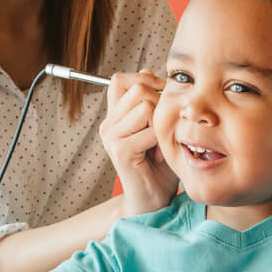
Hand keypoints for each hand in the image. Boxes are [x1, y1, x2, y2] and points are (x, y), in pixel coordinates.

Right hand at [99, 69, 177, 215]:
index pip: (120, 80)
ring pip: (145, 106)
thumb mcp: (157, 127)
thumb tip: (147, 70)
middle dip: (159, 102)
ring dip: (161, 124)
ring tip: (159, 143)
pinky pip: (150, 130)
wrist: (151, 201)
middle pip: (138, 89)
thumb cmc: (158, 166)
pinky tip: (158, 155)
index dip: (144, 80)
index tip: (161, 96)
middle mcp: (108, 124)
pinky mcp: (120, 150)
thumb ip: (151, 101)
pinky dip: (161, 141)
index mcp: (114, 116)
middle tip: (163, 127)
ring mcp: (111, 137)